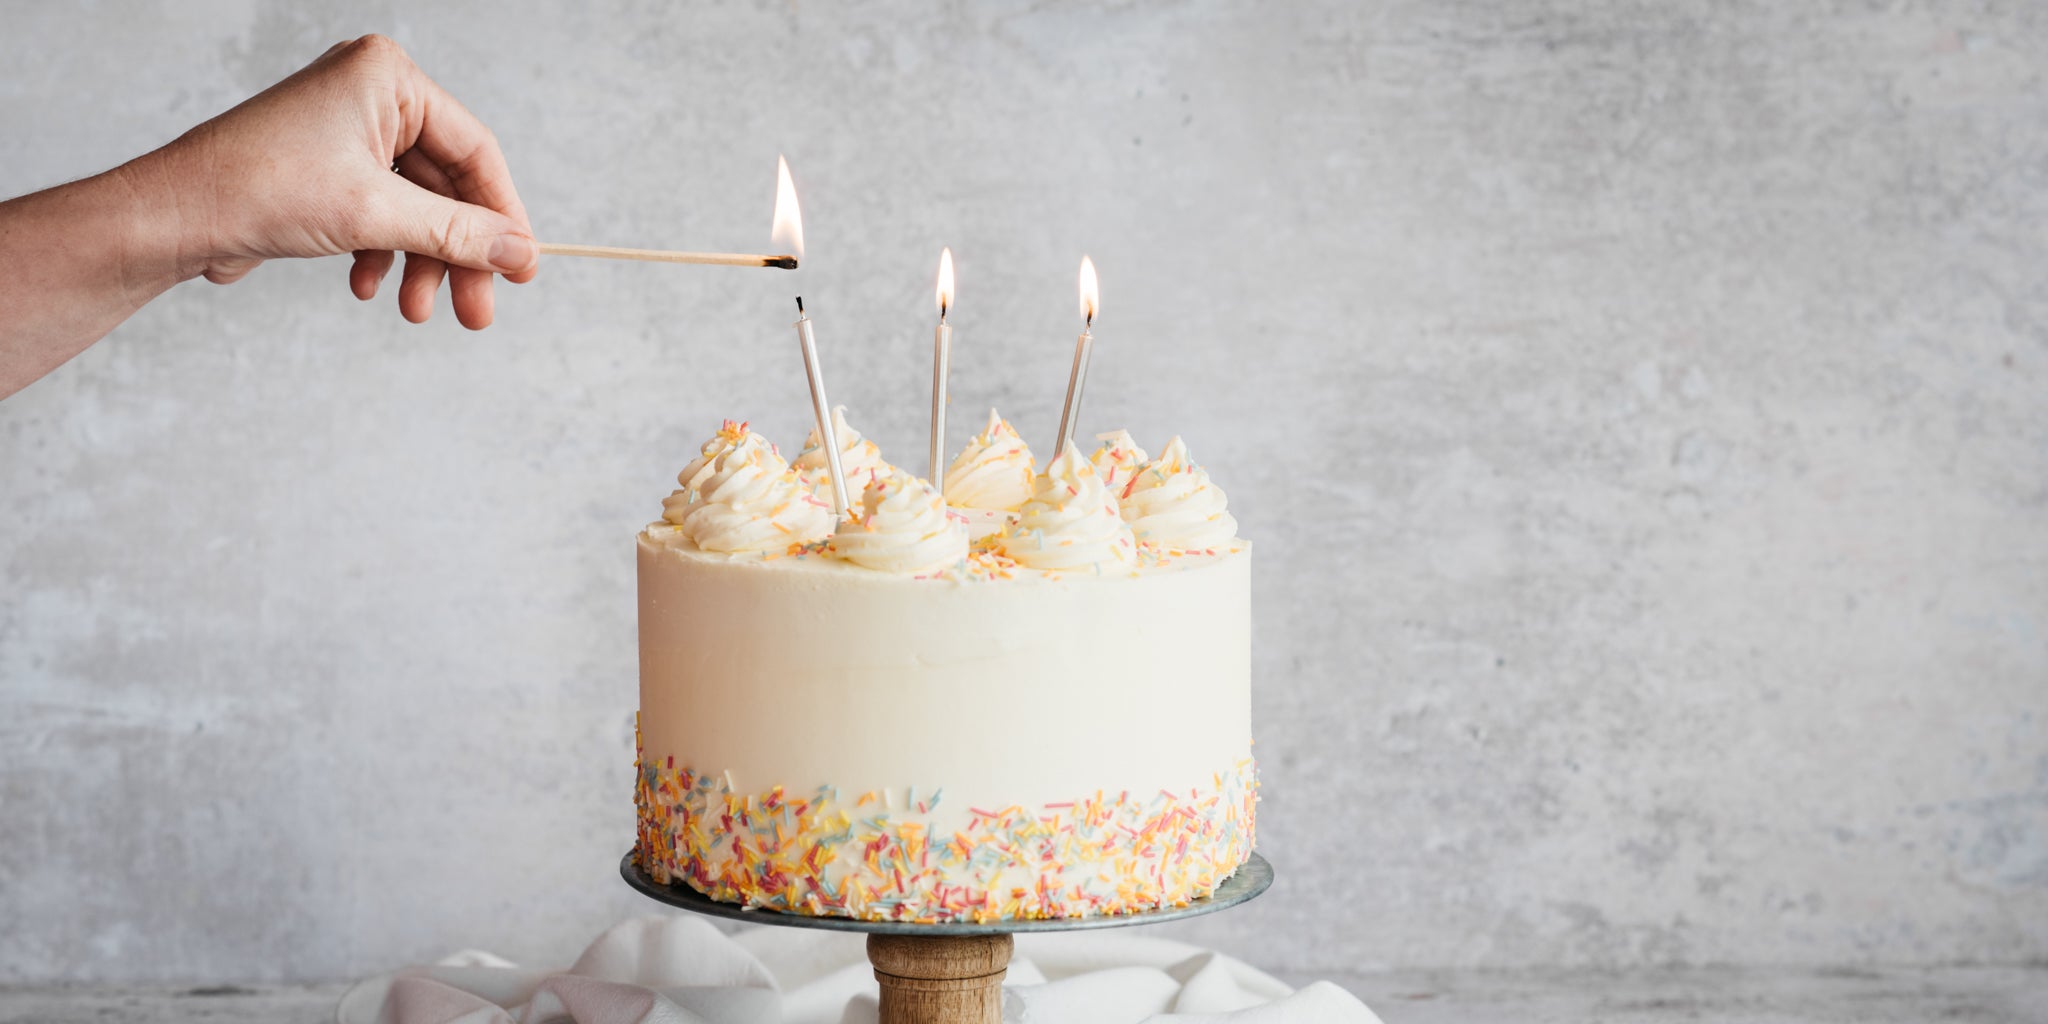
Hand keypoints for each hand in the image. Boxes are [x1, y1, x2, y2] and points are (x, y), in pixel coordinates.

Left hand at [159, 34, 536, 327]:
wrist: (174, 215)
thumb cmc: (260, 188)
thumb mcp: (377, 215)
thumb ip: (458, 234)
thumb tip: (520, 253)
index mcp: (388, 78)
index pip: (475, 151)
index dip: (503, 216)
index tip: (523, 269)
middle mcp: (371, 96)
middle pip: (446, 187)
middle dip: (456, 255)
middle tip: (474, 312)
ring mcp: (348, 131)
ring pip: (414, 208)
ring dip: (420, 264)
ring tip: (415, 312)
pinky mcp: (327, 168)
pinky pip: (381, 213)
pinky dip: (383, 253)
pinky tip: (368, 286)